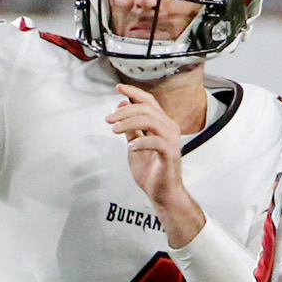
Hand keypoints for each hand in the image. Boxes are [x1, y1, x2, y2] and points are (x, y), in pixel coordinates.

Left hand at [108, 85, 205, 241]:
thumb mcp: (135, 144)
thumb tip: (123, 107)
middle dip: (125, 111)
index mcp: (162, 124)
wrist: (162, 193)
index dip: (134, 92)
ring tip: (115, 130)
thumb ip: (131, 127)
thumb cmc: (152, 170)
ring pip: (151, 121)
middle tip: (108, 119)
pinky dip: (141, 142)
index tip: (118, 88)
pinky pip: (156, 141)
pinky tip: (131, 148)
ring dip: (129, 123)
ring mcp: (172, 140)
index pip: (149, 101)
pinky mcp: (171, 154)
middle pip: (147, 109)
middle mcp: (169, 128)